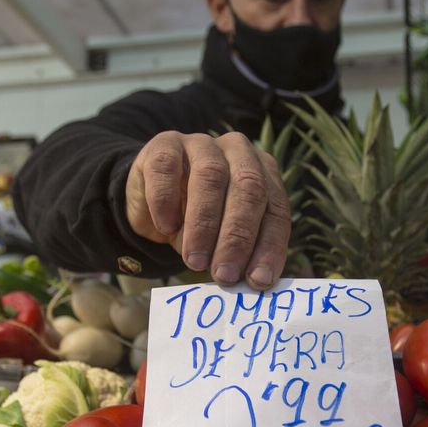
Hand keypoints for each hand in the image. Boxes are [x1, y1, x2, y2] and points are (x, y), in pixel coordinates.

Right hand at [124, 131, 289, 290]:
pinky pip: (167, 167)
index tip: (258, 281)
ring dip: (203, 224)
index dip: (270, 246)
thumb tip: (258, 282)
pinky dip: (166, 201)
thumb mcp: (225, 239)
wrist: (151, 202)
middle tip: (224, 274)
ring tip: (196, 260)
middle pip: (248, 187)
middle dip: (237, 237)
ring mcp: (201, 144)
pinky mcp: (164, 145)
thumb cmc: (198, 224)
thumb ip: (244, 254)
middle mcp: (239, 151)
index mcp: (263, 173)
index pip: (276, 209)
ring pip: (210, 176)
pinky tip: (166, 227)